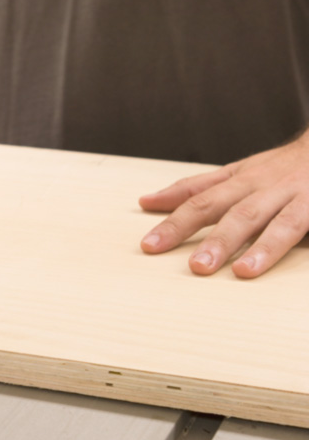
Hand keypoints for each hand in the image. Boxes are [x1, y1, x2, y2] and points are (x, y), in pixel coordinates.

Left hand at [139, 132, 308, 277]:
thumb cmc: (280, 168)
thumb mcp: (236, 172)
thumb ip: (194, 189)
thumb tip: (147, 201)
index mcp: (240, 181)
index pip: (201, 202)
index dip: (175, 223)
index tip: (150, 246)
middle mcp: (265, 186)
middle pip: (236, 212)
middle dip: (215, 239)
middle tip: (196, 267)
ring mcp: (297, 195)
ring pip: (279, 222)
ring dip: (260, 246)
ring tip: (242, 271)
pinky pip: (305, 224)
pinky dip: (296, 242)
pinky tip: (290, 258)